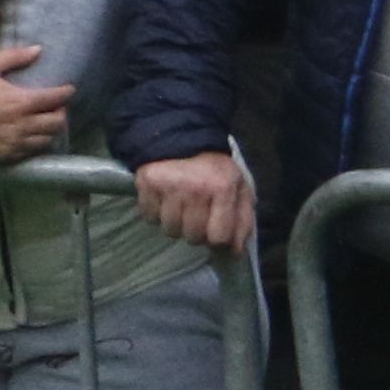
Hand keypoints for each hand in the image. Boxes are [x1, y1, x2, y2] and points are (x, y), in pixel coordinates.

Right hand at [0, 44, 69, 165]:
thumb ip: (14, 56)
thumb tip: (38, 50)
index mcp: (21, 102)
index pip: (56, 99)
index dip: (66, 93)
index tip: (69, 90)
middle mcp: (23, 125)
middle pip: (57, 122)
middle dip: (61, 113)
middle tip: (56, 107)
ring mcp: (15, 143)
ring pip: (47, 140)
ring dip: (50, 130)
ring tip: (45, 121)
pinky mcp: (6, 156)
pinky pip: (31, 152)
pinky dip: (36, 143)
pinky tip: (31, 135)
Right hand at [135, 148, 255, 251]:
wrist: (180, 138)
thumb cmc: (213, 169)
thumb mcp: (237, 187)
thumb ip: (243, 219)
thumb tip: (236, 251)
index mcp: (223, 188)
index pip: (219, 237)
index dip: (217, 241)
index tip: (214, 234)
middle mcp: (196, 189)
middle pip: (193, 237)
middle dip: (196, 231)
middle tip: (196, 215)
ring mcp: (169, 187)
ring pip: (170, 230)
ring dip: (175, 223)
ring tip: (180, 206)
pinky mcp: (147, 184)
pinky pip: (150, 218)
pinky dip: (156, 213)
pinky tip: (164, 199)